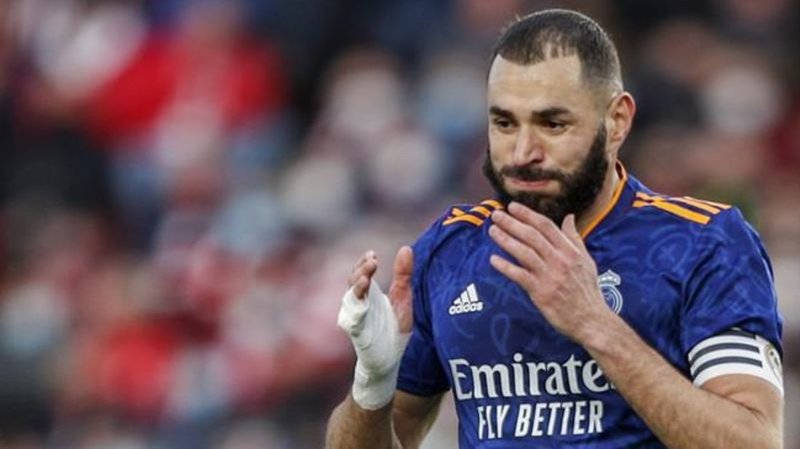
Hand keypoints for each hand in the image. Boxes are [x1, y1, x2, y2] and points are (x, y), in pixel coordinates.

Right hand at [337, 246, 413, 409]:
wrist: (390, 360)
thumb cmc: (394, 329)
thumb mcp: (403, 297)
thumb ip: (403, 275)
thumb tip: (406, 248)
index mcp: (369, 294)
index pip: (362, 272)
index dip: (365, 262)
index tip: (373, 254)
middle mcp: (359, 303)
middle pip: (353, 280)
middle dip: (361, 269)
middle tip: (372, 260)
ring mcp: (356, 316)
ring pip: (351, 296)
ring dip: (357, 284)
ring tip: (366, 276)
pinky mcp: (357, 331)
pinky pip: (353, 317)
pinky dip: (356, 306)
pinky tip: (361, 297)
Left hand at [488, 202, 613, 343]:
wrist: (591, 320)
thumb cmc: (587, 290)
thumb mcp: (586, 260)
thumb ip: (574, 238)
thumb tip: (569, 217)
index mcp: (570, 251)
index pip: (546, 226)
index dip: (528, 214)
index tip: (512, 206)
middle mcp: (560, 260)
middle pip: (532, 236)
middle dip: (512, 223)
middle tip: (496, 215)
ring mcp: (550, 276)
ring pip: (524, 253)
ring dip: (506, 240)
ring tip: (492, 231)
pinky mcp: (541, 292)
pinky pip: (520, 276)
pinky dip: (506, 267)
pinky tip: (493, 259)